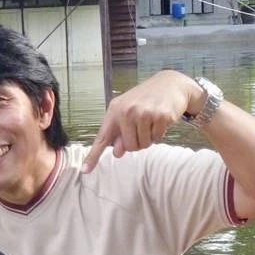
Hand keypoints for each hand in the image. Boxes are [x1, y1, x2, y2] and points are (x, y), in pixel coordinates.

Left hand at [82, 70, 197, 173]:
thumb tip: (117, 153)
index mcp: (115, 110)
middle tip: (142, 125)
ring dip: (149, 137)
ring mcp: (144, 113)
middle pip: (129, 147)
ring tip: (152, 120)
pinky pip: (157, 139)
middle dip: (137, 141)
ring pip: (144, 144)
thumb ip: (120, 133)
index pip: (102, 138)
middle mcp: (127, 111)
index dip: (93, 156)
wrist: (171, 83)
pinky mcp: (161, 116)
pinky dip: (160, 133)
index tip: (83, 170)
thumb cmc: (145, 100)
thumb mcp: (128, 112)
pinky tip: (161, 119)